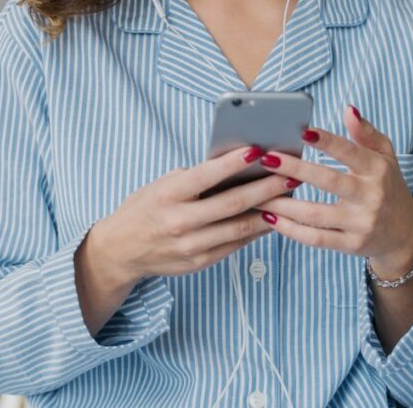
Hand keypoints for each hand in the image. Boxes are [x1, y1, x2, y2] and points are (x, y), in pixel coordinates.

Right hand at [84, 145, 296, 286]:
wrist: (121, 251)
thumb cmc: (143, 210)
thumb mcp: (159, 186)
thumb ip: (192, 178)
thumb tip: (233, 167)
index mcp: (166, 196)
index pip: (205, 176)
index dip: (233, 163)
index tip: (258, 150)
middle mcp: (179, 222)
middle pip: (232, 204)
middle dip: (266, 188)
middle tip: (291, 175)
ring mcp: (191, 245)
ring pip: (241, 227)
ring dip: (270, 211)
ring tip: (289, 196)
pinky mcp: (200, 262)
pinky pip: (236, 243)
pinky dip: (256, 230)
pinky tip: (272, 217)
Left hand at [254, 105, 412, 275]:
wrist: (406, 235)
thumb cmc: (388, 187)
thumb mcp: (385, 158)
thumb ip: (366, 133)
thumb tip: (348, 109)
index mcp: (377, 170)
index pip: (350, 152)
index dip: (327, 141)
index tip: (301, 130)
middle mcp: (371, 196)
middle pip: (328, 181)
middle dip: (294, 169)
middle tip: (265, 158)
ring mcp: (361, 223)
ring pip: (316, 214)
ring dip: (282, 204)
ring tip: (256, 193)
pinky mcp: (352, 245)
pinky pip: (316, 239)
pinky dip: (290, 230)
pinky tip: (269, 218)